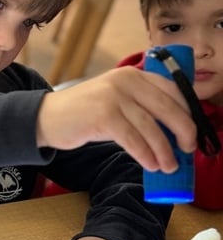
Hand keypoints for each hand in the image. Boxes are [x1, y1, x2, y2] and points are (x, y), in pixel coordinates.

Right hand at [36, 68, 196, 172]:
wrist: (47, 117)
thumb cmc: (84, 114)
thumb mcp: (115, 100)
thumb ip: (141, 106)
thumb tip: (173, 131)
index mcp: (132, 74)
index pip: (172, 89)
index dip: (187, 111)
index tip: (191, 131)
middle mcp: (125, 81)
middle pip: (168, 107)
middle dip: (183, 131)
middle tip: (187, 150)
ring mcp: (113, 97)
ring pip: (151, 127)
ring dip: (164, 150)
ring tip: (168, 166)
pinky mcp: (103, 116)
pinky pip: (133, 140)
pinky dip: (145, 155)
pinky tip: (151, 165)